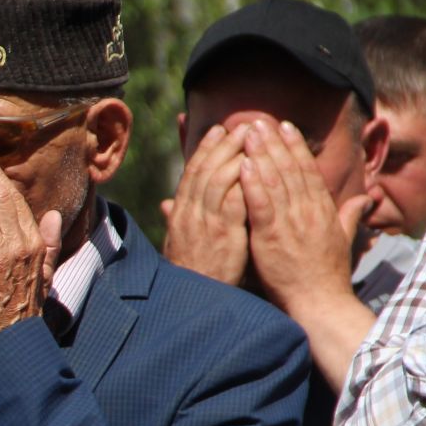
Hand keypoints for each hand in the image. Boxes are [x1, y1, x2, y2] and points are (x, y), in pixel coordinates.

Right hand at [161, 123, 250, 284]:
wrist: (194, 300)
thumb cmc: (194, 272)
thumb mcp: (182, 241)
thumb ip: (180, 218)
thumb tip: (167, 203)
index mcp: (181, 214)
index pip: (192, 173)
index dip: (205, 149)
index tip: (219, 130)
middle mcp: (189, 214)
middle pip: (205, 169)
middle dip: (224, 144)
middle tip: (243, 124)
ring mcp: (205, 223)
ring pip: (217, 179)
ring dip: (236, 155)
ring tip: (254, 137)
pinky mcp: (223, 235)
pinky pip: (233, 201)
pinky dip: (244, 182)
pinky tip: (258, 167)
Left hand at [240, 118, 368, 317]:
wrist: (320, 303)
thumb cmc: (327, 275)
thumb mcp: (343, 239)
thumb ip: (351, 215)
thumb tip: (367, 197)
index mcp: (323, 210)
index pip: (308, 171)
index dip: (295, 146)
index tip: (284, 126)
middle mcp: (308, 211)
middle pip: (290, 169)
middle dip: (274, 141)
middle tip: (259, 119)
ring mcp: (291, 223)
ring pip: (276, 181)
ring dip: (262, 154)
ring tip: (248, 132)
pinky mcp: (273, 238)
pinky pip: (262, 205)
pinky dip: (253, 184)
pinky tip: (243, 165)